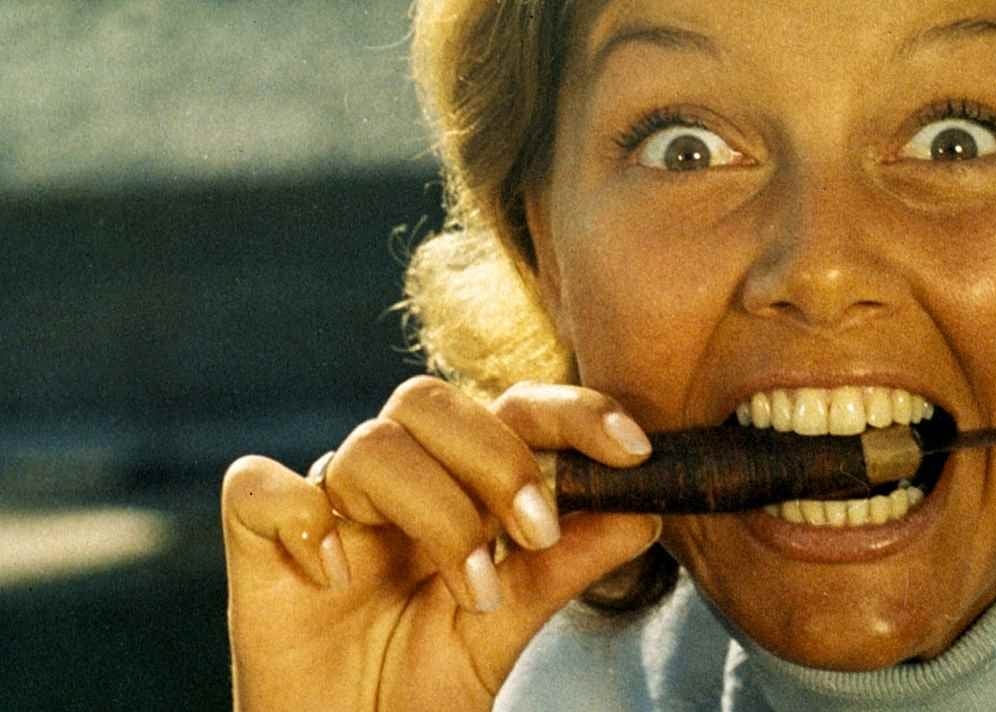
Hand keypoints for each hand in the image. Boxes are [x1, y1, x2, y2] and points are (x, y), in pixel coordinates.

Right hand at [221, 379, 661, 710]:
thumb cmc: (425, 683)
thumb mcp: (514, 623)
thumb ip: (571, 561)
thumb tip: (651, 507)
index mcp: (457, 479)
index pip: (511, 409)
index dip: (572, 411)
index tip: (633, 449)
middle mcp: (393, 478)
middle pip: (431, 401)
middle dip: (498, 458)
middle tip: (536, 533)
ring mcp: (326, 505)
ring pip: (370, 444)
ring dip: (433, 509)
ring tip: (470, 592)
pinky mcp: (256, 543)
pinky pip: (258, 486)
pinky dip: (303, 518)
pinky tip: (336, 576)